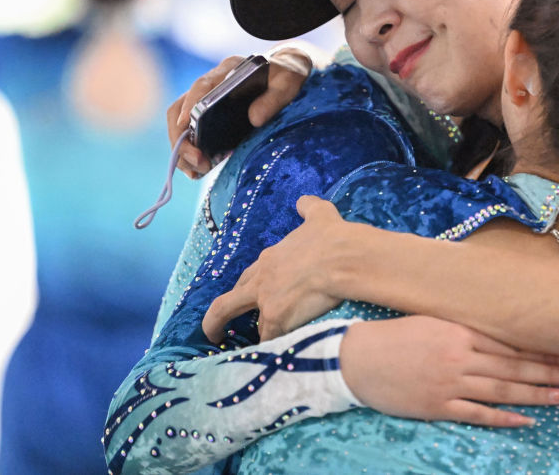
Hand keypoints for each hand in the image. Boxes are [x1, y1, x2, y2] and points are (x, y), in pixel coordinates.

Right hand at [167, 47, 311, 177]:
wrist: (288, 71)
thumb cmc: (288, 75)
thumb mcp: (289, 82)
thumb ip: (275, 97)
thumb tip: (255, 119)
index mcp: (229, 69)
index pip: (202, 85)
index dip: (190, 105)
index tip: (184, 124)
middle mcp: (212, 83)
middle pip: (180, 109)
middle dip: (182, 138)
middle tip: (197, 162)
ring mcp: (207, 101)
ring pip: (180, 124)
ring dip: (182, 149)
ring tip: (196, 172)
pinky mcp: (210, 116)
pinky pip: (190, 134)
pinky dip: (190, 152)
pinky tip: (198, 171)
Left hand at [203, 196, 348, 342]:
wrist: (343, 257)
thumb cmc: (333, 237)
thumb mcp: (320, 216)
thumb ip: (310, 209)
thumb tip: (304, 201)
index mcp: (270, 259)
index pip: (249, 276)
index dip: (246, 289)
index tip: (246, 298)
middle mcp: (262, 280)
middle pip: (228, 302)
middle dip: (219, 318)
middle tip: (214, 332)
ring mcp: (267, 301)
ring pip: (253, 324)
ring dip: (257, 334)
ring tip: (262, 347)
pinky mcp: (277, 319)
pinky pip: (269, 340)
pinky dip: (273, 347)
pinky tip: (275, 357)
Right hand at [341, 316, 558, 426]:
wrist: (357, 358)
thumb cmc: (396, 335)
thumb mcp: (434, 319)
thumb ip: (467, 323)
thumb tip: (500, 323)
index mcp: (462, 331)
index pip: (514, 342)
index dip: (546, 349)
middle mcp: (461, 356)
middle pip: (517, 367)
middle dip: (554, 372)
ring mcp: (451, 383)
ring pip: (504, 390)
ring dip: (539, 394)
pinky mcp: (438, 406)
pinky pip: (477, 414)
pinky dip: (504, 419)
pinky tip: (528, 420)